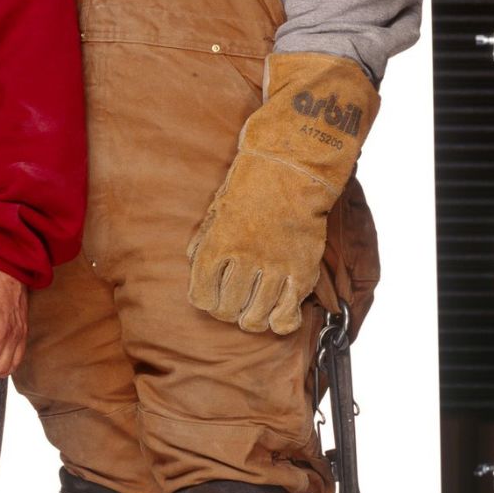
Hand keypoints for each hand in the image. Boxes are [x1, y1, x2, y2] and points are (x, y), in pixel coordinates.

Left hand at [187, 51, 379, 336]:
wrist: (291, 170)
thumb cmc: (249, 186)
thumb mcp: (214, 210)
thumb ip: (202, 241)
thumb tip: (192, 264)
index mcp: (216, 246)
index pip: (201, 296)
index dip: (204, 300)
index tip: (210, 295)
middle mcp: (243, 261)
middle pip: (226, 311)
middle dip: (227, 312)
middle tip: (234, 303)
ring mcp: (273, 267)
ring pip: (255, 318)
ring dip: (251, 319)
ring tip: (254, 311)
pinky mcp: (301, 270)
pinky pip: (288, 312)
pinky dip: (281, 322)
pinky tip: (278, 317)